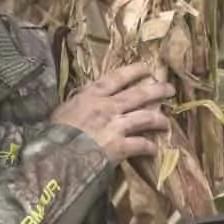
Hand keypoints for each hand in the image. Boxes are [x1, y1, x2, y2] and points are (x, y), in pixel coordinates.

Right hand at [51, 59, 174, 163]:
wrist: (54, 156)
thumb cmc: (53, 133)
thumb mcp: (62, 110)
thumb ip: (77, 102)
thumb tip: (82, 97)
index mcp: (91, 95)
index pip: (117, 78)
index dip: (134, 71)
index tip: (147, 67)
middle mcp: (107, 107)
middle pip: (138, 94)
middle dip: (157, 90)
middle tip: (170, 89)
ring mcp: (115, 126)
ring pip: (146, 117)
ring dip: (159, 119)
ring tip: (167, 122)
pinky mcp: (119, 146)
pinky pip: (140, 145)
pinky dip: (149, 147)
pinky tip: (154, 150)